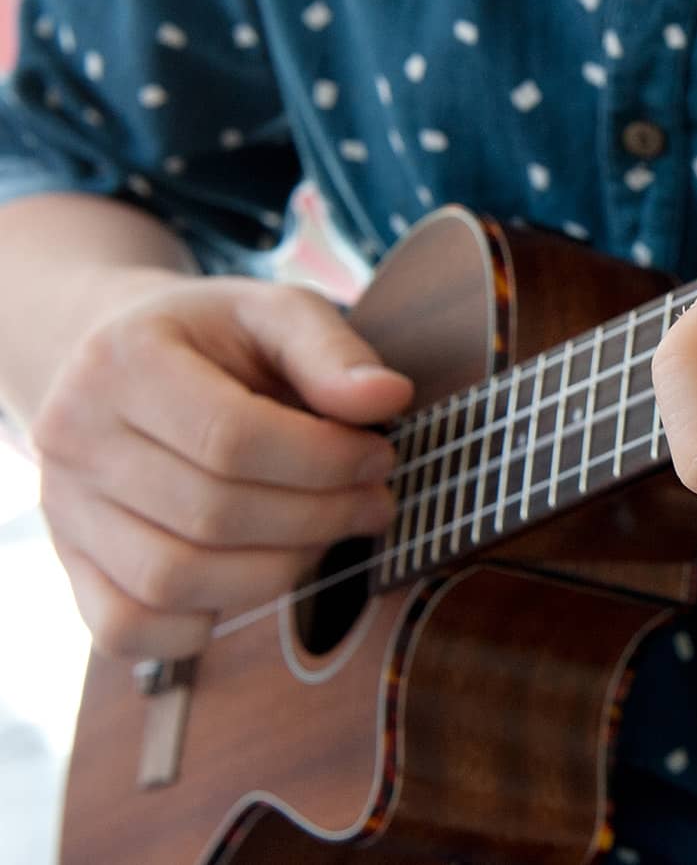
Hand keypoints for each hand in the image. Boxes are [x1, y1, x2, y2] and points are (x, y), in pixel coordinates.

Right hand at [31, 277, 411, 658]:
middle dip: (318, 519)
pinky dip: (199, 627)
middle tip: (373, 503)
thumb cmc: (214, 341)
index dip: (326, 462)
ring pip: (173, 580)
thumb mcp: (275, 314)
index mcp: (123, 362)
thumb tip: (388, 397)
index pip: (232, 439)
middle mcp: (73, 437)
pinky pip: (128, 628)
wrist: (120, 365)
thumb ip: (333, 351)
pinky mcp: (70, 562)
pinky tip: (255, 577)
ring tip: (327, 536)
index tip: (380, 458)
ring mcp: (63, 508)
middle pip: (210, 514)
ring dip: (277, 573)